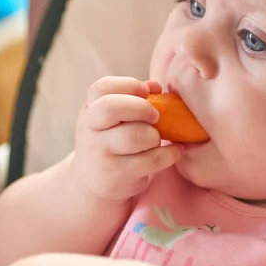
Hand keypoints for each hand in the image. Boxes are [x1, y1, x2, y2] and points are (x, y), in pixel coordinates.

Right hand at [74, 77, 182, 201]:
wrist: (94, 180)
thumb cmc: (111, 140)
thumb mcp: (113, 118)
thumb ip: (133, 98)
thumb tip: (155, 85)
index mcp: (91, 108)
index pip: (102, 87)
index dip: (129, 85)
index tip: (147, 92)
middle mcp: (91, 129)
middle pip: (112, 107)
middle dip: (142, 107)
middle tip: (156, 116)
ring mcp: (101, 153)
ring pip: (134, 136)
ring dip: (154, 136)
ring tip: (157, 139)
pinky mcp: (117, 174)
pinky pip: (151, 160)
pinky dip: (169, 154)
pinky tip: (174, 151)